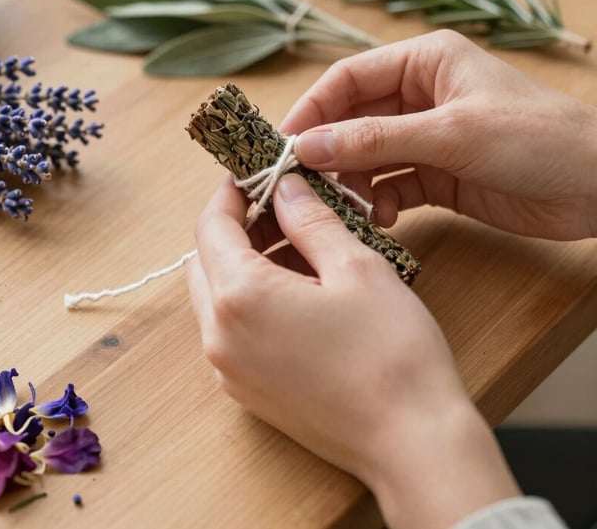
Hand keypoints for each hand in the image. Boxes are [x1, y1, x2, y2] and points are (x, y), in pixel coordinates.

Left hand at [189, 174, 518, 528]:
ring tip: (299, 245)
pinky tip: (298, 289)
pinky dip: (251, 299)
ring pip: (216, 295)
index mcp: (239, 297)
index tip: (254, 172)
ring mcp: (228, 369)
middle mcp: (219, 336)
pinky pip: (232, 329)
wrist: (413, 445)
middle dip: (237, 226)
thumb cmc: (391, 352)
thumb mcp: (355, 267)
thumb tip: (284, 187)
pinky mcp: (246, 391)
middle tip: (283, 207)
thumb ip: (310, 219)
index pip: (211, 225)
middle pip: (206, 260)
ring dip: (245, 262)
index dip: (230, 192)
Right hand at [282, 30, 596, 239]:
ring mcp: (426, 137)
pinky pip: (391, 185)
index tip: (282, 146)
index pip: (347, 80)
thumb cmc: (536, 138)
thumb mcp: (450, 133)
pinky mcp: (437, 175)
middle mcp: (418, 96)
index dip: (312, 110)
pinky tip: (384, 218)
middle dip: (329, 153)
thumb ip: (375, 140)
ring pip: (367, 157)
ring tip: (349, 206)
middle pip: (351, 120)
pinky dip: (381, 202)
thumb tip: (307, 148)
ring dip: (353, 182)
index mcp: (422, 63)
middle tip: (304, 185)